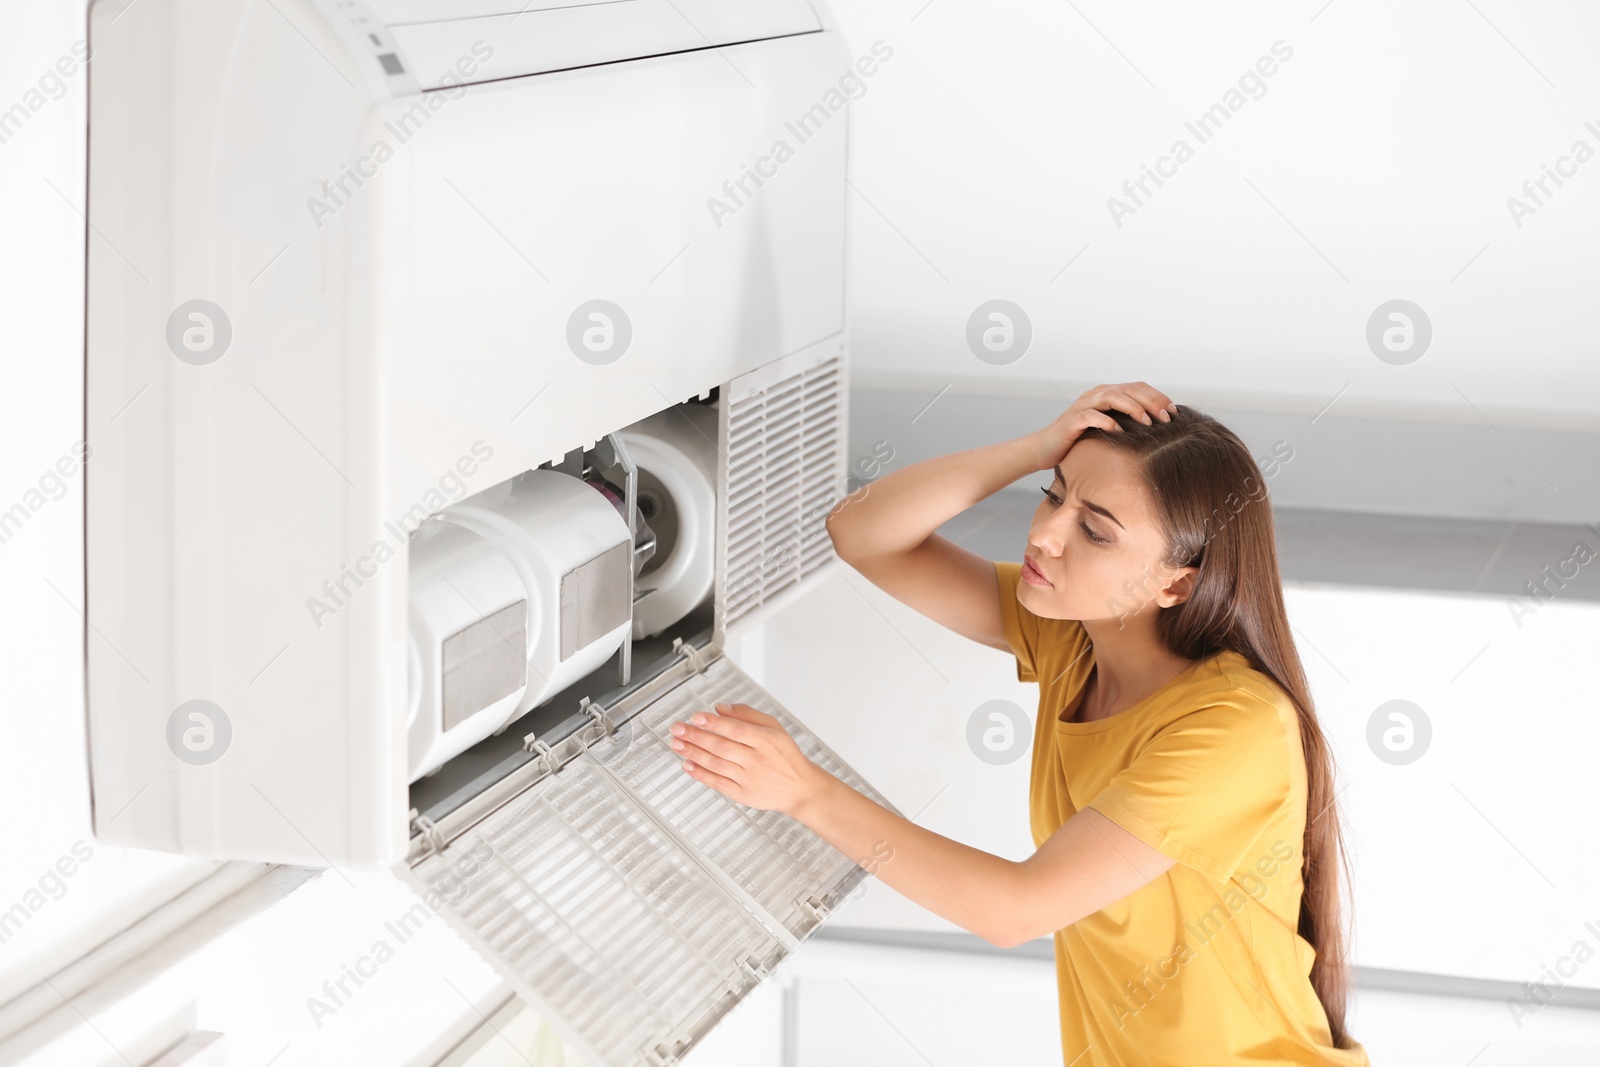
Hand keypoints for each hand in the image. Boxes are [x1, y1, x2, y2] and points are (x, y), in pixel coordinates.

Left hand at [670, 703, 825, 816]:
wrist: (799, 788)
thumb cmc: (785, 755)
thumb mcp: (774, 728)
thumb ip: (748, 714)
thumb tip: (721, 708)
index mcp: (766, 740)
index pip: (736, 729)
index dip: (714, 723)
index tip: (696, 716)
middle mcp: (757, 760)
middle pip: (721, 746)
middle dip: (696, 736)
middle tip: (677, 728)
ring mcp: (749, 778)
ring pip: (716, 764)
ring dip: (693, 753)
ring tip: (677, 743)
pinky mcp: (743, 794)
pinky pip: (718, 783)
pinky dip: (700, 774)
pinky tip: (687, 765)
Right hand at [1028, 381, 1177, 468]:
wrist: (1045, 449)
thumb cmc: (1079, 441)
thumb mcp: (1108, 428)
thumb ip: (1126, 422)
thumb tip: (1159, 427)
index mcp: (1106, 394)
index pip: (1137, 387)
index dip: (1158, 396)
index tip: (1174, 411)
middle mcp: (1095, 395)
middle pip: (1128, 389)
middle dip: (1151, 402)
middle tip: (1167, 418)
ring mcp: (1082, 406)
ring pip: (1111, 397)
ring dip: (1132, 408)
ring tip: (1148, 422)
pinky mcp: (1071, 421)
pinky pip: (1091, 416)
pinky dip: (1107, 422)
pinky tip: (1119, 432)